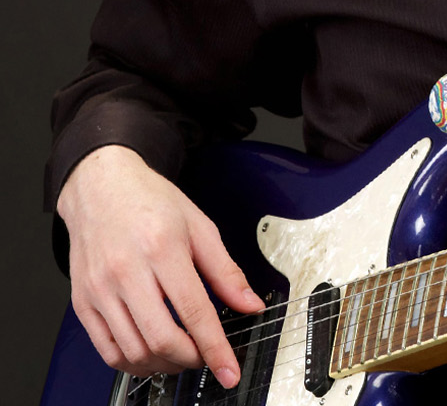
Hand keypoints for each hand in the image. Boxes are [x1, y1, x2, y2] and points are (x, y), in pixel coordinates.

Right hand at [56, 145, 263, 387]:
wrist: (101, 188)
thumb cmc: (150, 202)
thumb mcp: (200, 227)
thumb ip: (226, 271)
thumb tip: (251, 304)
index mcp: (162, 249)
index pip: (194, 311)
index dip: (215, 347)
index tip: (229, 370)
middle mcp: (127, 272)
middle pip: (162, 338)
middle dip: (191, 359)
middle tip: (207, 357)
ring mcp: (100, 290)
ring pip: (133, 352)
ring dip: (164, 365)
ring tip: (183, 355)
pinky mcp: (82, 303)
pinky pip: (107, 350)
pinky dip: (133, 362)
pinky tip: (151, 353)